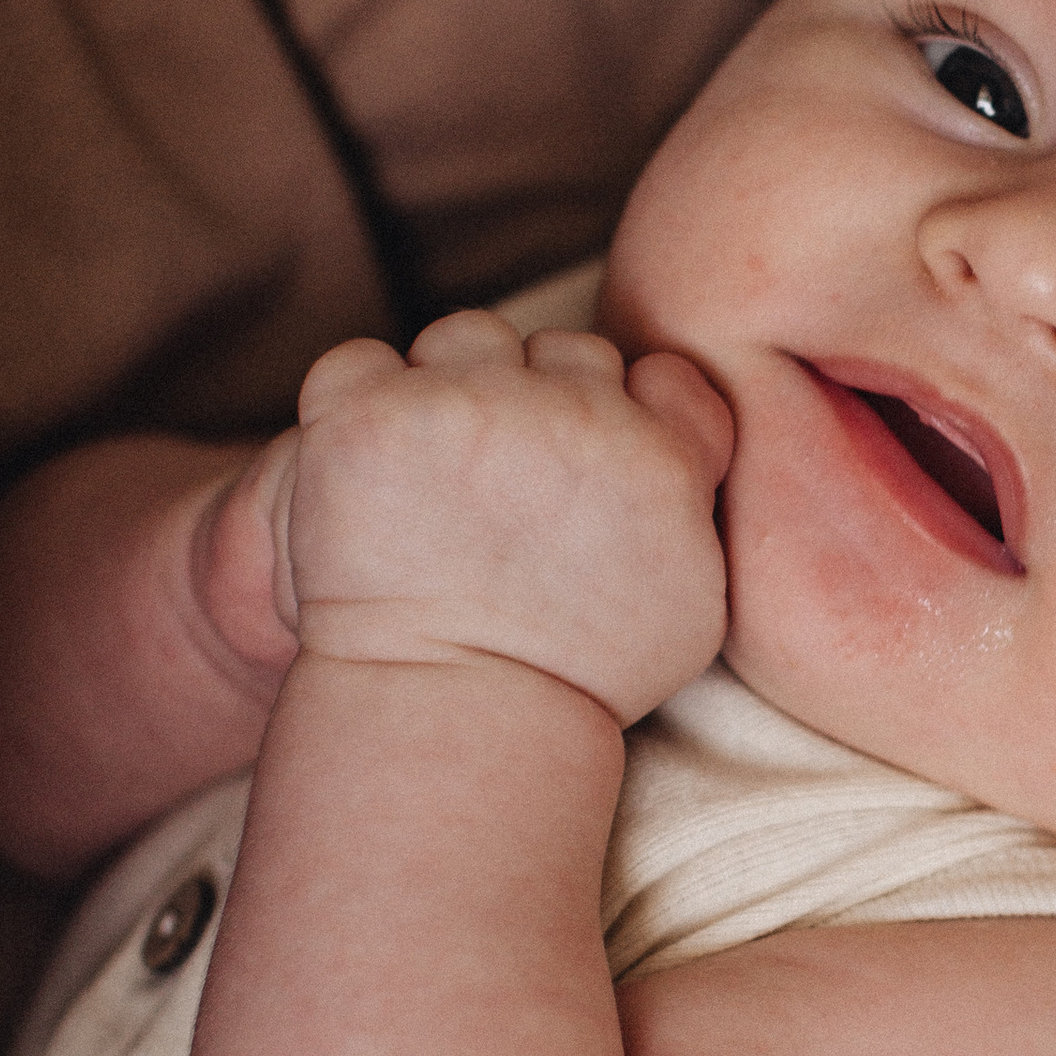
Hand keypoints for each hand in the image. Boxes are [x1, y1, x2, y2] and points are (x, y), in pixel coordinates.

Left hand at [264, 312, 733, 724]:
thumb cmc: (572, 675)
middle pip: (558, 350)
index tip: (586, 467)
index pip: (654, 371)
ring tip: (434, 476)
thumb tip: (666, 398)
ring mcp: (466, 406)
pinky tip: (371, 469)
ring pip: (464, 339)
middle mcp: (571, 410)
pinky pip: (360, 363)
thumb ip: (696, 488)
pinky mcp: (371, 419)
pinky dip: (359, 403)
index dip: (624, 411)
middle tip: (502, 487)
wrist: (455, 716)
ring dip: (451, 387)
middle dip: (535, 401)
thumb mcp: (692, 600)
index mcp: (657, 451)